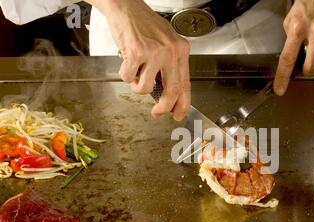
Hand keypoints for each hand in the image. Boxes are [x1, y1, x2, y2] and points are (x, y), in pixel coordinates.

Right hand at [87, 0, 190, 120]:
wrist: (126, 6)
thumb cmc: (145, 24)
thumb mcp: (167, 42)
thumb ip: (171, 66)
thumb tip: (171, 94)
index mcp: (181, 50)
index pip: (185, 84)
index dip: (182, 104)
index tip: (178, 114)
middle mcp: (170, 51)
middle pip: (171, 92)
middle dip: (162, 107)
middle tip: (157, 112)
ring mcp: (154, 52)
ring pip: (145, 88)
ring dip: (136, 87)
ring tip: (135, 72)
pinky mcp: (136, 53)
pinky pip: (128, 78)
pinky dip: (124, 74)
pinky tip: (126, 61)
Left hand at [274, 0, 313, 95]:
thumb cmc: (310, 2)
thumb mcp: (292, 18)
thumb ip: (290, 37)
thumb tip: (291, 56)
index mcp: (298, 28)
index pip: (287, 58)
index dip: (283, 76)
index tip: (280, 89)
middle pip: (311, 67)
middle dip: (309, 70)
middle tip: (308, 63)